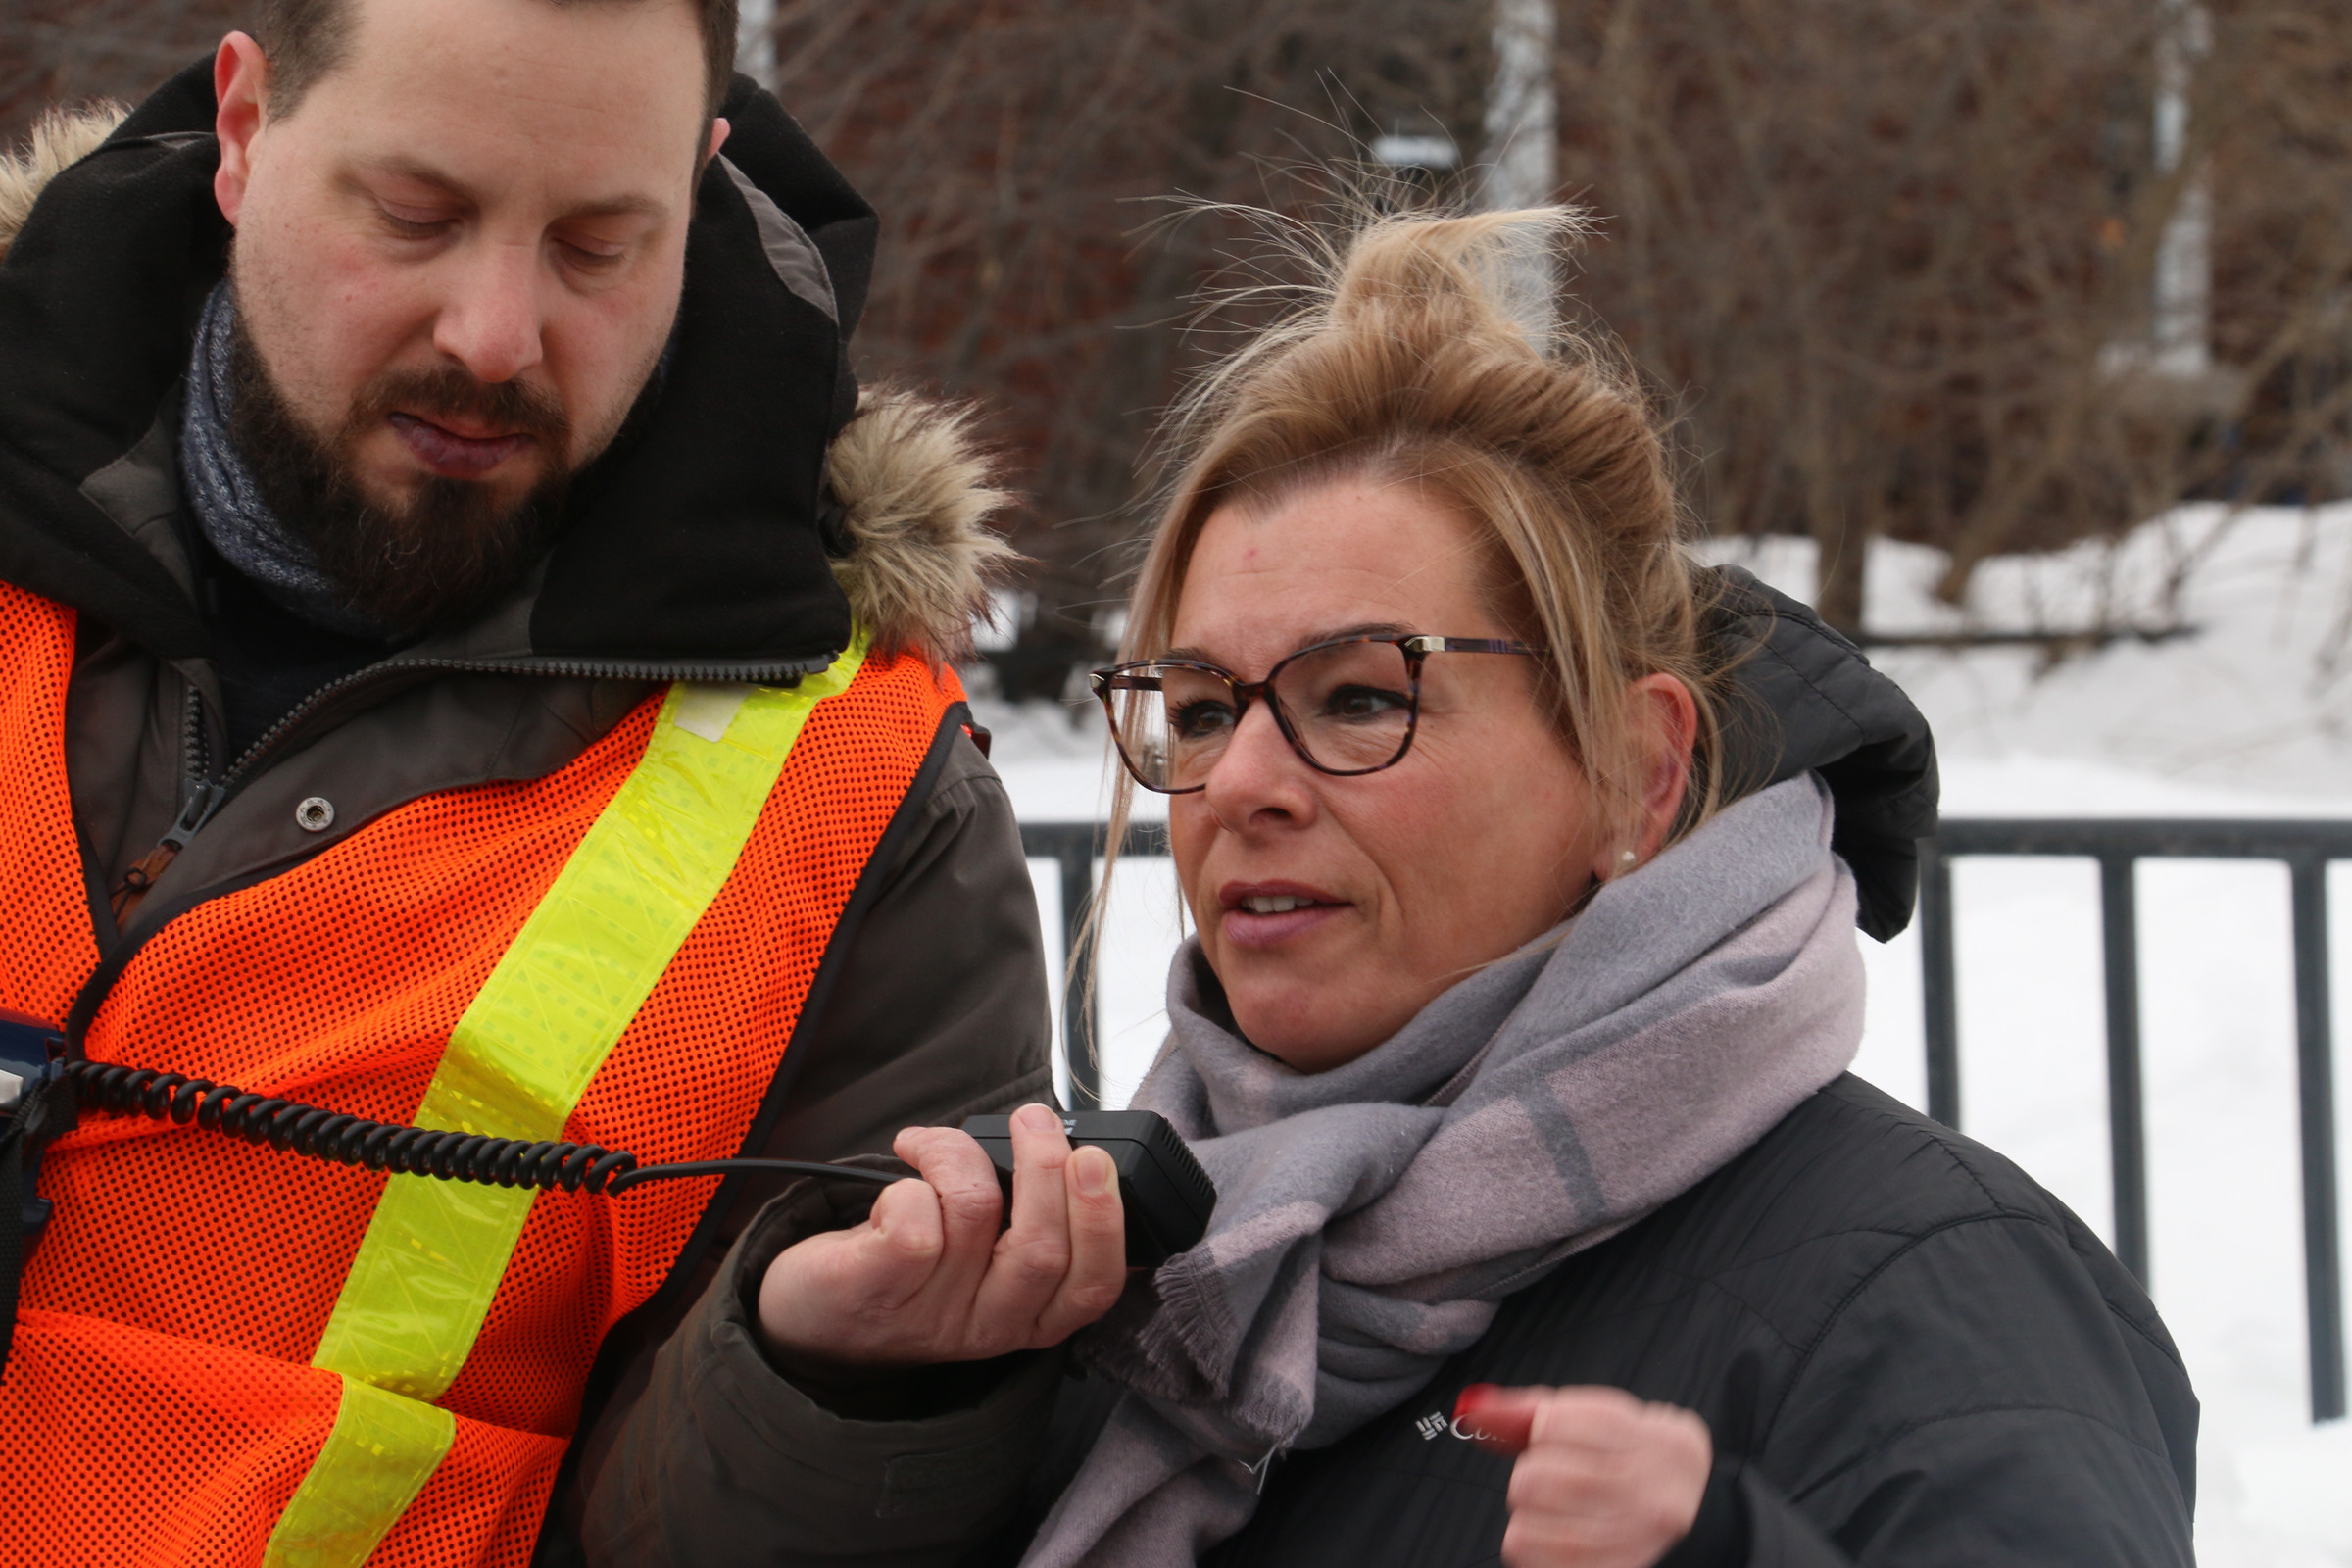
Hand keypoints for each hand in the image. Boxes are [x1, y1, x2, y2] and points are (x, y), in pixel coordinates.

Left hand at [756, 1103, 1127, 1366]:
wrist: (814, 1315)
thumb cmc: (912, 1268)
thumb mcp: (986, 1257)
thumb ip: (1031, 1219)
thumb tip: (1070, 1148)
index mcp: (1029, 1316)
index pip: (1092, 1287)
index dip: (1103, 1222)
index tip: (1094, 1161)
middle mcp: (988, 1326)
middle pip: (1042, 1251)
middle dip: (1046, 1169)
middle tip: (1034, 1120)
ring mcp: (931, 1314)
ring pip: (974, 1213)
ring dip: (960, 1154)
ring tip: (938, 1141)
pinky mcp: (876, 1289)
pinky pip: (915, 1221)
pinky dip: (915, 1174)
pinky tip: (902, 1168)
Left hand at [1456, 1384, 1711, 1567]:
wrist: (1693, 1503)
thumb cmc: (1632, 1454)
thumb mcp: (1599, 1418)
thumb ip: (1533, 1410)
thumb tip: (1474, 1409)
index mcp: (1652, 1441)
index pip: (1554, 1424)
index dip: (1538, 1429)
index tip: (1549, 1435)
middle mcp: (1650, 1494)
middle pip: (1536, 1478)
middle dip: (1529, 1474)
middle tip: (1552, 1477)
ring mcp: (1632, 1541)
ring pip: (1526, 1528)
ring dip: (1527, 1515)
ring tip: (1552, 1509)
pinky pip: (1536, 1562)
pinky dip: (1532, 1548)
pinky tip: (1553, 1536)